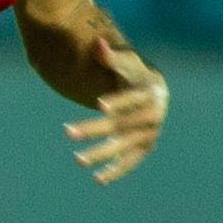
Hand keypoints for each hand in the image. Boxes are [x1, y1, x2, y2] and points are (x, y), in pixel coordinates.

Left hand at [61, 41, 165, 185]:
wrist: (154, 90)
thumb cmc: (134, 73)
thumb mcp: (126, 62)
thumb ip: (111, 56)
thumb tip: (98, 43)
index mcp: (152, 93)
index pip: (134, 98)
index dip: (119, 102)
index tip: (99, 105)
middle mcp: (155, 116)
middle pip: (123, 125)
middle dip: (95, 129)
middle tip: (67, 131)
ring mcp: (150, 134)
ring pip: (124, 146)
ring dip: (102, 153)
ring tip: (78, 159)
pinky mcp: (144, 148)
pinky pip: (130, 162)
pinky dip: (116, 171)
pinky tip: (98, 179)